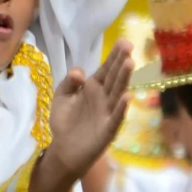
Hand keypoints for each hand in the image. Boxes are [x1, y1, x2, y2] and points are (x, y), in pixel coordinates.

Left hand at [32, 42, 134, 191]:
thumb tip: (80, 71)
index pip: (106, 69)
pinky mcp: (108, 129)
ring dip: (124, 79)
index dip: (114, 56)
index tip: (123, 41)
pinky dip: (121, 107)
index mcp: (93, 88)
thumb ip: (68, 82)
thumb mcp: (61, 97)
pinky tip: (127, 96)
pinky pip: (116, 117)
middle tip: (129, 46)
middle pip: (114, 77)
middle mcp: (104, 98)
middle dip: (121, 62)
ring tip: (130, 63)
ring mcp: (107, 112)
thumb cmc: (65, 123)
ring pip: (117, 93)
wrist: (64, 150)